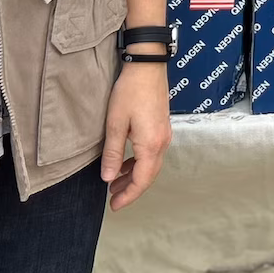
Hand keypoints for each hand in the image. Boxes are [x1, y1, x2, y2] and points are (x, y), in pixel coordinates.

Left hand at [101, 59, 171, 210]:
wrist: (147, 66)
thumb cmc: (130, 91)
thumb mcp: (115, 124)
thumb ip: (113, 153)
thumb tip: (109, 178)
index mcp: (151, 145)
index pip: (142, 180)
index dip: (128, 195)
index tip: (114, 205)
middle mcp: (162, 142)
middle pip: (149, 175)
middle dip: (132, 189)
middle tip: (114, 199)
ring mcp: (164, 134)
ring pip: (152, 165)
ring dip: (135, 176)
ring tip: (116, 183)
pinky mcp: (162, 127)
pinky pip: (153, 153)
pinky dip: (140, 163)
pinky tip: (127, 163)